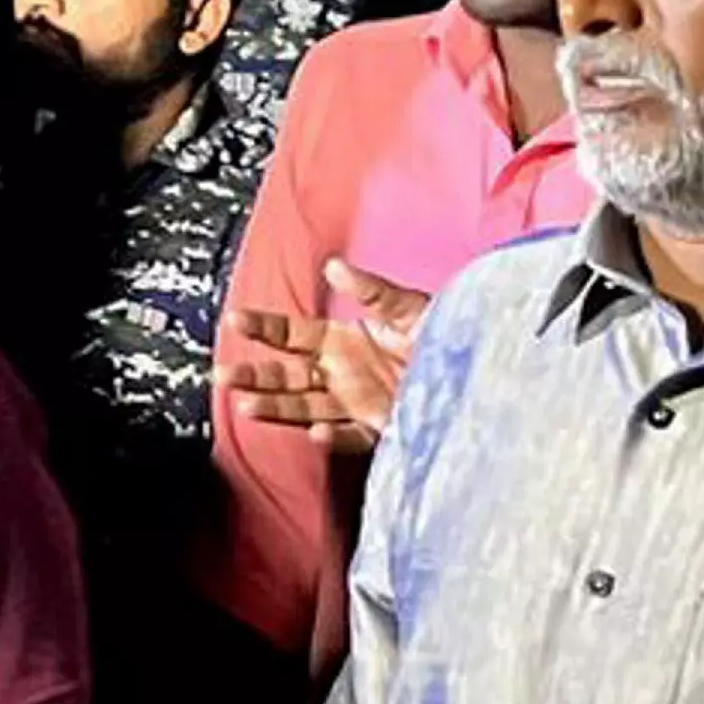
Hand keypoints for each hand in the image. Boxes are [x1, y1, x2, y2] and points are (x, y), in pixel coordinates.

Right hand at [220, 260, 428, 447]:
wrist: (481, 369)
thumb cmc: (446, 332)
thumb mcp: (408, 305)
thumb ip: (371, 289)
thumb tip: (332, 267)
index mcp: (342, 340)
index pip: (291, 333)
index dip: (263, 327)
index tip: (234, 321)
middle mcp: (341, 373)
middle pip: (286, 376)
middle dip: (254, 376)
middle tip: (223, 376)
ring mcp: (356, 403)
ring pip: (304, 408)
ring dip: (276, 408)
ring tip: (247, 406)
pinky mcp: (379, 428)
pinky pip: (350, 436)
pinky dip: (332, 436)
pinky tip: (316, 431)